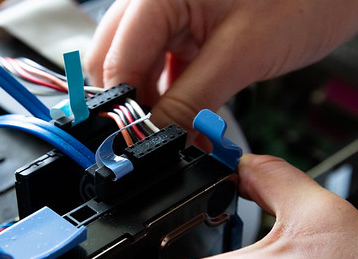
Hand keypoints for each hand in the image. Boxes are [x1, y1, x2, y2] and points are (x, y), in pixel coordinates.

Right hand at [85, 0, 357, 129]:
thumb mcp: (242, 56)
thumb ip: (190, 100)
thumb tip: (157, 140)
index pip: (115, 60)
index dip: (123, 108)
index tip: (135, 146)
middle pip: (116, 60)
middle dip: (132, 104)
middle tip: (153, 143)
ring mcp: (171, 9)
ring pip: (138, 63)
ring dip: (153, 101)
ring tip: (176, 133)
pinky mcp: (190, 22)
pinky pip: (165, 60)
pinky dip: (173, 90)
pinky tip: (187, 117)